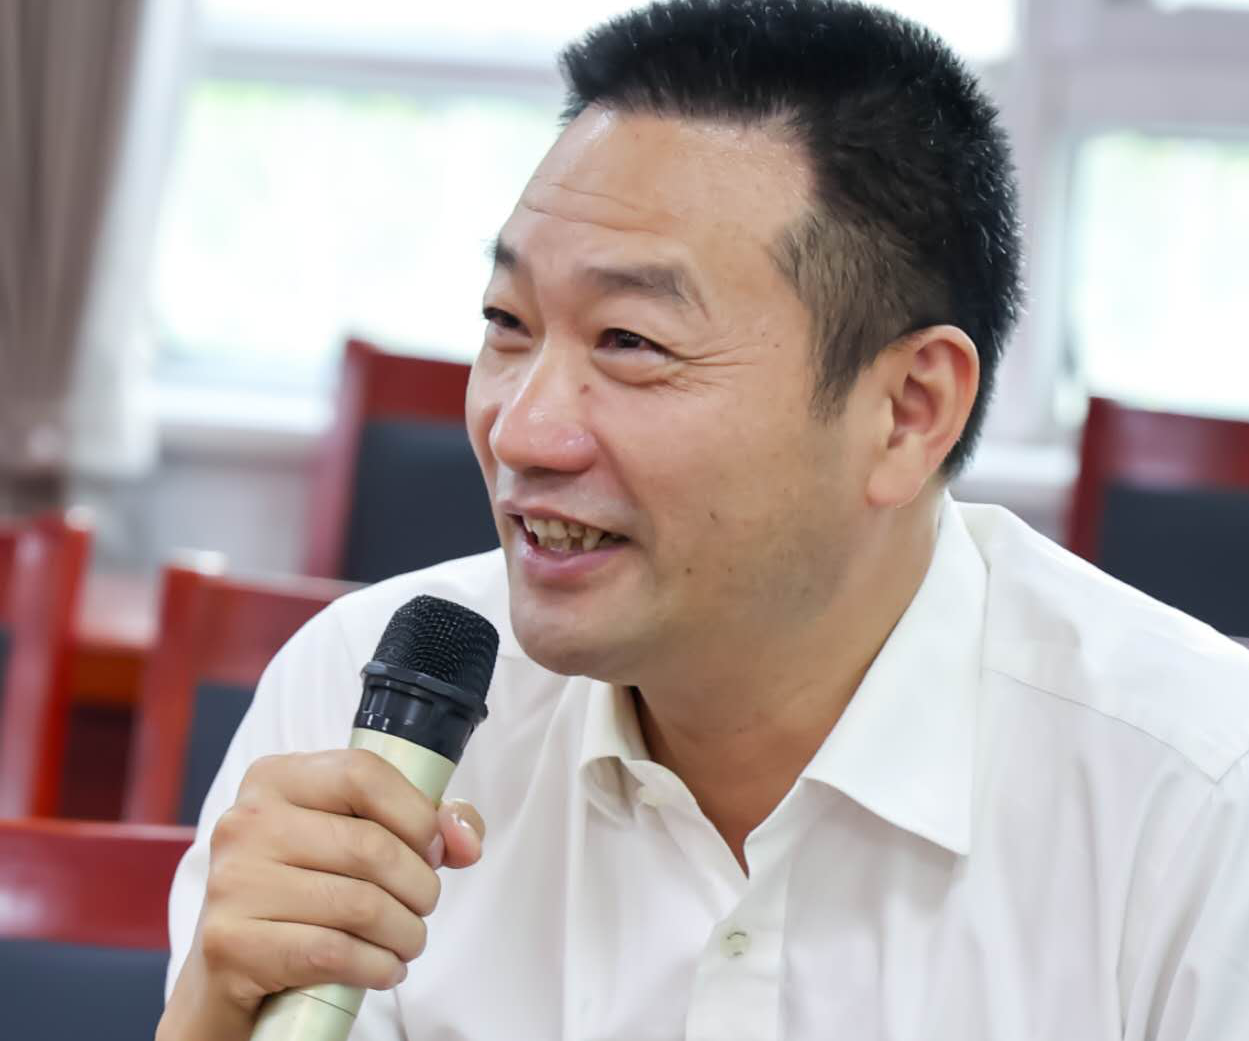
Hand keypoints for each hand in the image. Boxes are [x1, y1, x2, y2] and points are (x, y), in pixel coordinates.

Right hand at [157, 749, 484, 1040]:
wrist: (228, 970)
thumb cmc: (304, 892)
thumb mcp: (356, 840)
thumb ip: (424, 825)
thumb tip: (466, 839)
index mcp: (276, 779)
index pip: (363, 773)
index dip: (417, 814)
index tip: (434, 849)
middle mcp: (246, 821)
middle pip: (370, 845)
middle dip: (420, 885)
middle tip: (424, 906)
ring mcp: (233, 882)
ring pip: (359, 904)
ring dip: (405, 932)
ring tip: (408, 940)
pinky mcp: (230, 943)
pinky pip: (332, 952)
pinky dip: (377, 966)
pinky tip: (385, 968)